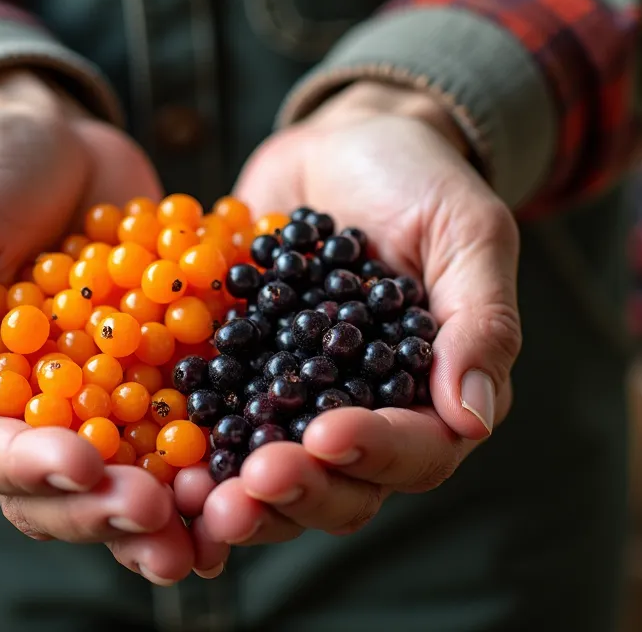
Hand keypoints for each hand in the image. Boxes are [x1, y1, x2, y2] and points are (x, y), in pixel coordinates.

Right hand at [0, 70, 224, 583]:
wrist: (60, 140)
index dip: (31, 471)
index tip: (83, 465)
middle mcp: (19, 421)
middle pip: (56, 495)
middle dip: (105, 511)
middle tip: (158, 513)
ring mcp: (92, 411)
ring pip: (122, 485)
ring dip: (165, 514)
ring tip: (208, 524)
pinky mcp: (151, 389)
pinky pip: (179, 438)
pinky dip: (211, 463)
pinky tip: (246, 475)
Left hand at [188, 80, 522, 544]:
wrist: (342, 144)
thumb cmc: (421, 180)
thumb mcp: (467, 231)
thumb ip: (480, 321)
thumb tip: (473, 420)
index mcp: (436, 397)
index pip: (418, 452)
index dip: (373, 452)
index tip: (325, 436)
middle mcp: (369, 418)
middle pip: (341, 489)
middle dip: (296, 492)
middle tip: (249, 483)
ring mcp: (298, 407)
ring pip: (275, 482)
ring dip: (239, 498)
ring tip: (196, 494)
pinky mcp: (239, 385)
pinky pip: (214, 432)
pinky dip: (190, 454)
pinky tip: (161, 461)